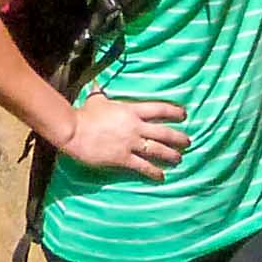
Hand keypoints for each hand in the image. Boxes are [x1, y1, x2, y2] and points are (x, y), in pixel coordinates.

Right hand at [56, 94, 190, 179]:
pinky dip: (154, 172)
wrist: (73, 130)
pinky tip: (161, 176)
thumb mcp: (96, 100)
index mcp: (131, 110)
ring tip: (179, 159)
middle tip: (188, 141)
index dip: (174, 112)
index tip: (184, 115)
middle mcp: (135, 126)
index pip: (159, 108)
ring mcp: (130, 143)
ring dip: (171, 155)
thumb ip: (100, 93)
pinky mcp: (123, 158)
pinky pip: (143, 166)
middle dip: (178, 137)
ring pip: (157, 150)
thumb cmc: (84, 114)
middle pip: (164, 132)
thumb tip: (96, 85)